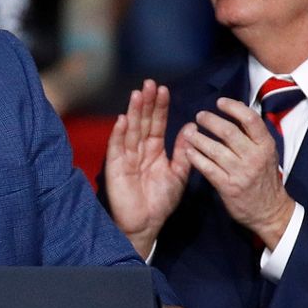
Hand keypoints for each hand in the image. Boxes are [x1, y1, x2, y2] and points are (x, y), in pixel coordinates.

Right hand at [104, 80, 189, 257]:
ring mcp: (126, 156)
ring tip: (137, 95)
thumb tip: (191, 128)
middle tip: (149, 84)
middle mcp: (139, 149)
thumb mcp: (178, 175)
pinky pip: (117, 147)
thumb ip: (184, 152)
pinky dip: (119, 134)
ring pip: (130, 130)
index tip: (163, 89)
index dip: (159, 107)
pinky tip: (122, 120)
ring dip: (133, 112)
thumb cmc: (161, 201)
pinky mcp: (116, 167)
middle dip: (146, 103)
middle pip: (142, 121)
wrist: (146, 223)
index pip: (157, 123)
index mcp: (155, 149)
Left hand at [180, 98, 295, 246]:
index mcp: (265, 145)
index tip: (220, 102)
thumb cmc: (264, 177)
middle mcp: (254, 157)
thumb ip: (252, 133)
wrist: (269, 211)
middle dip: (210, 120)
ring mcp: (240, 172)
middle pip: (228, 131)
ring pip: (214, 149)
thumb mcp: (266, 152)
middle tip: (199, 116)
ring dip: (198, 137)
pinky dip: (195, 157)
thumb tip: (235, 107)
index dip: (233, 107)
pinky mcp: (228, 186)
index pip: (250, 119)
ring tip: (189, 132)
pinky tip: (189, 151)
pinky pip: (207, 167)